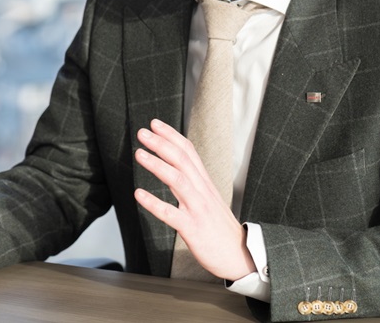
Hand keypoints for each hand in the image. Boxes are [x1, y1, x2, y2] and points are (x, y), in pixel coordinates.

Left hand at [133, 119, 255, 280]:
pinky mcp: (192, 228)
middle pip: (182, 160)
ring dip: (157, 165)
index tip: (155, 124)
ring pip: (178, 180)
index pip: (189, 151)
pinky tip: (138, 194)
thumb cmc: (220, 228)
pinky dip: (153, 203)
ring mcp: (198, 209)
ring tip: (139, 154)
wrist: (241, 256)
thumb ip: (194, 182)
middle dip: (161, 143)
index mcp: (205, 183)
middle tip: (142, 132)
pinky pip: (171, 214)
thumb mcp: (210, 199)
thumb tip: (175, 167)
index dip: (172, 136)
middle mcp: (202, 191)